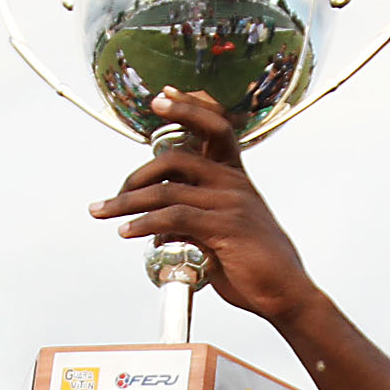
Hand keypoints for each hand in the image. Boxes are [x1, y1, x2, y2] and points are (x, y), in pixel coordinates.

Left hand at [88, 90, 321, 324]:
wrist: (286, 293)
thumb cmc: (255, 267)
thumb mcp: (222, 235)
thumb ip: (193, 223)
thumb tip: (158, 226)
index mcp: (236, 178)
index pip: (214, 128)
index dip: (189, 107)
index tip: (162, 96)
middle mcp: (233, 183)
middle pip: (176, 157)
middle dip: (137, 173)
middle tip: (113, 194)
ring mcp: (230, 203)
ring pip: (166, 191)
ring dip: (126, 202)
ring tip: (103, 212)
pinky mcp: (224, 227)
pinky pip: (174, 217)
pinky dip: (144, 224)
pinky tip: (127, 232)